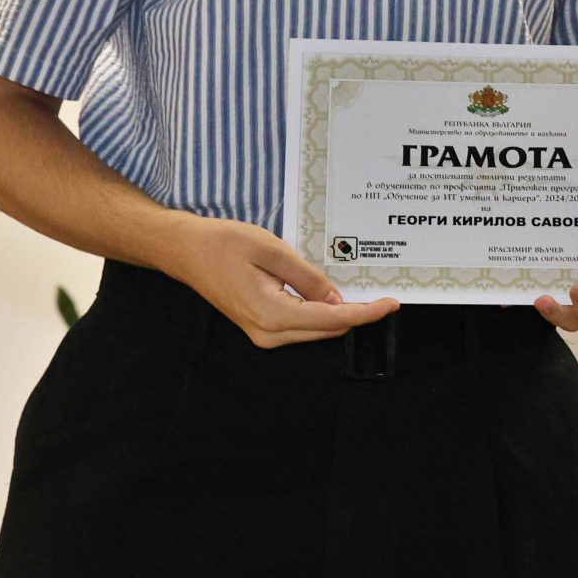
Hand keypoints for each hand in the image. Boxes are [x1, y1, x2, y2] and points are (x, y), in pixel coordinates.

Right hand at [167, 214, 396, 348]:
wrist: (185, 250)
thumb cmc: (223, 244)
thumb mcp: (274, 252)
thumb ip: (308, 279)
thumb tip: (336, 301)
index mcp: (272, 314)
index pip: (332, 319)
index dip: (366, 313)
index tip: (392, 304)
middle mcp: (268, 333)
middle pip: (327, 329)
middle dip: (357, 314)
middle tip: (383, 294)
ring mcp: (262, 334)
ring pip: (315, 330)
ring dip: (339, 314)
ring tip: (363, 293)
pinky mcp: (260, 327)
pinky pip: (301, 325)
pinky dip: (320, 313)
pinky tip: (332, 295)